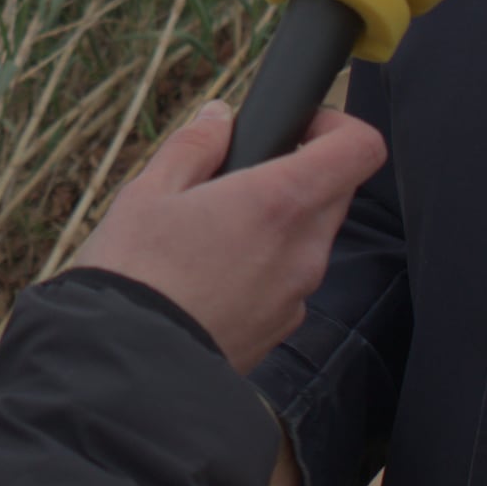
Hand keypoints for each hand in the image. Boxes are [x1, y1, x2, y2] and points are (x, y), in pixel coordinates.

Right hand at [65, 99, 382, 372]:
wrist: (127, 367)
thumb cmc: (134, 271)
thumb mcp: (149, 192)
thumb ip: (195, 146)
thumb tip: (220, 117)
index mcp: (280, 200)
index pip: (359, 149)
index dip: (338, 125)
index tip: (300, 127)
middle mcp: (304, 248)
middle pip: (334, 192)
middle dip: (297, 174)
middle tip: (236, 179)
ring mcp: (297, 294)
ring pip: (308, 239)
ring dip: (277, 225)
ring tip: (209, 234)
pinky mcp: (281, 328)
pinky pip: (288, 282)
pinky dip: (263, 268)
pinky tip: (208, 278)